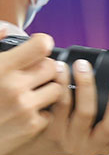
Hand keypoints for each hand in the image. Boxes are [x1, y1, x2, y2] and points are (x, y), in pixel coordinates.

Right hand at [0, 34, 65, 154]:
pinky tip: (25, 111)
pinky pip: (50, 112)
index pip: (41, 46)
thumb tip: (5, 28)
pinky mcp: (31, 126)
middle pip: (52, 66)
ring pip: (56, 89)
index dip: (41, 44)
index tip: (38, 47)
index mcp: (1, 67)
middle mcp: (14, 86)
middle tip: (32, 74)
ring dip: (46, 89)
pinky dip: (41, 111)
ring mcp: (24, 107)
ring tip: (30, 92)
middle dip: (44, 68)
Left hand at [27, 58, 108, 154]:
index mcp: (106, 146)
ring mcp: (70, 139)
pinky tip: (61, 70)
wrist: (34, 145)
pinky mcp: (50, 130)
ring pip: (83, 112)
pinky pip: (60, 106)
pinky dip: (62, 85)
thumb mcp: (93, 130)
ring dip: (86, 86)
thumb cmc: (71, 130)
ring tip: (83, 65)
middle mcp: (91, 146)